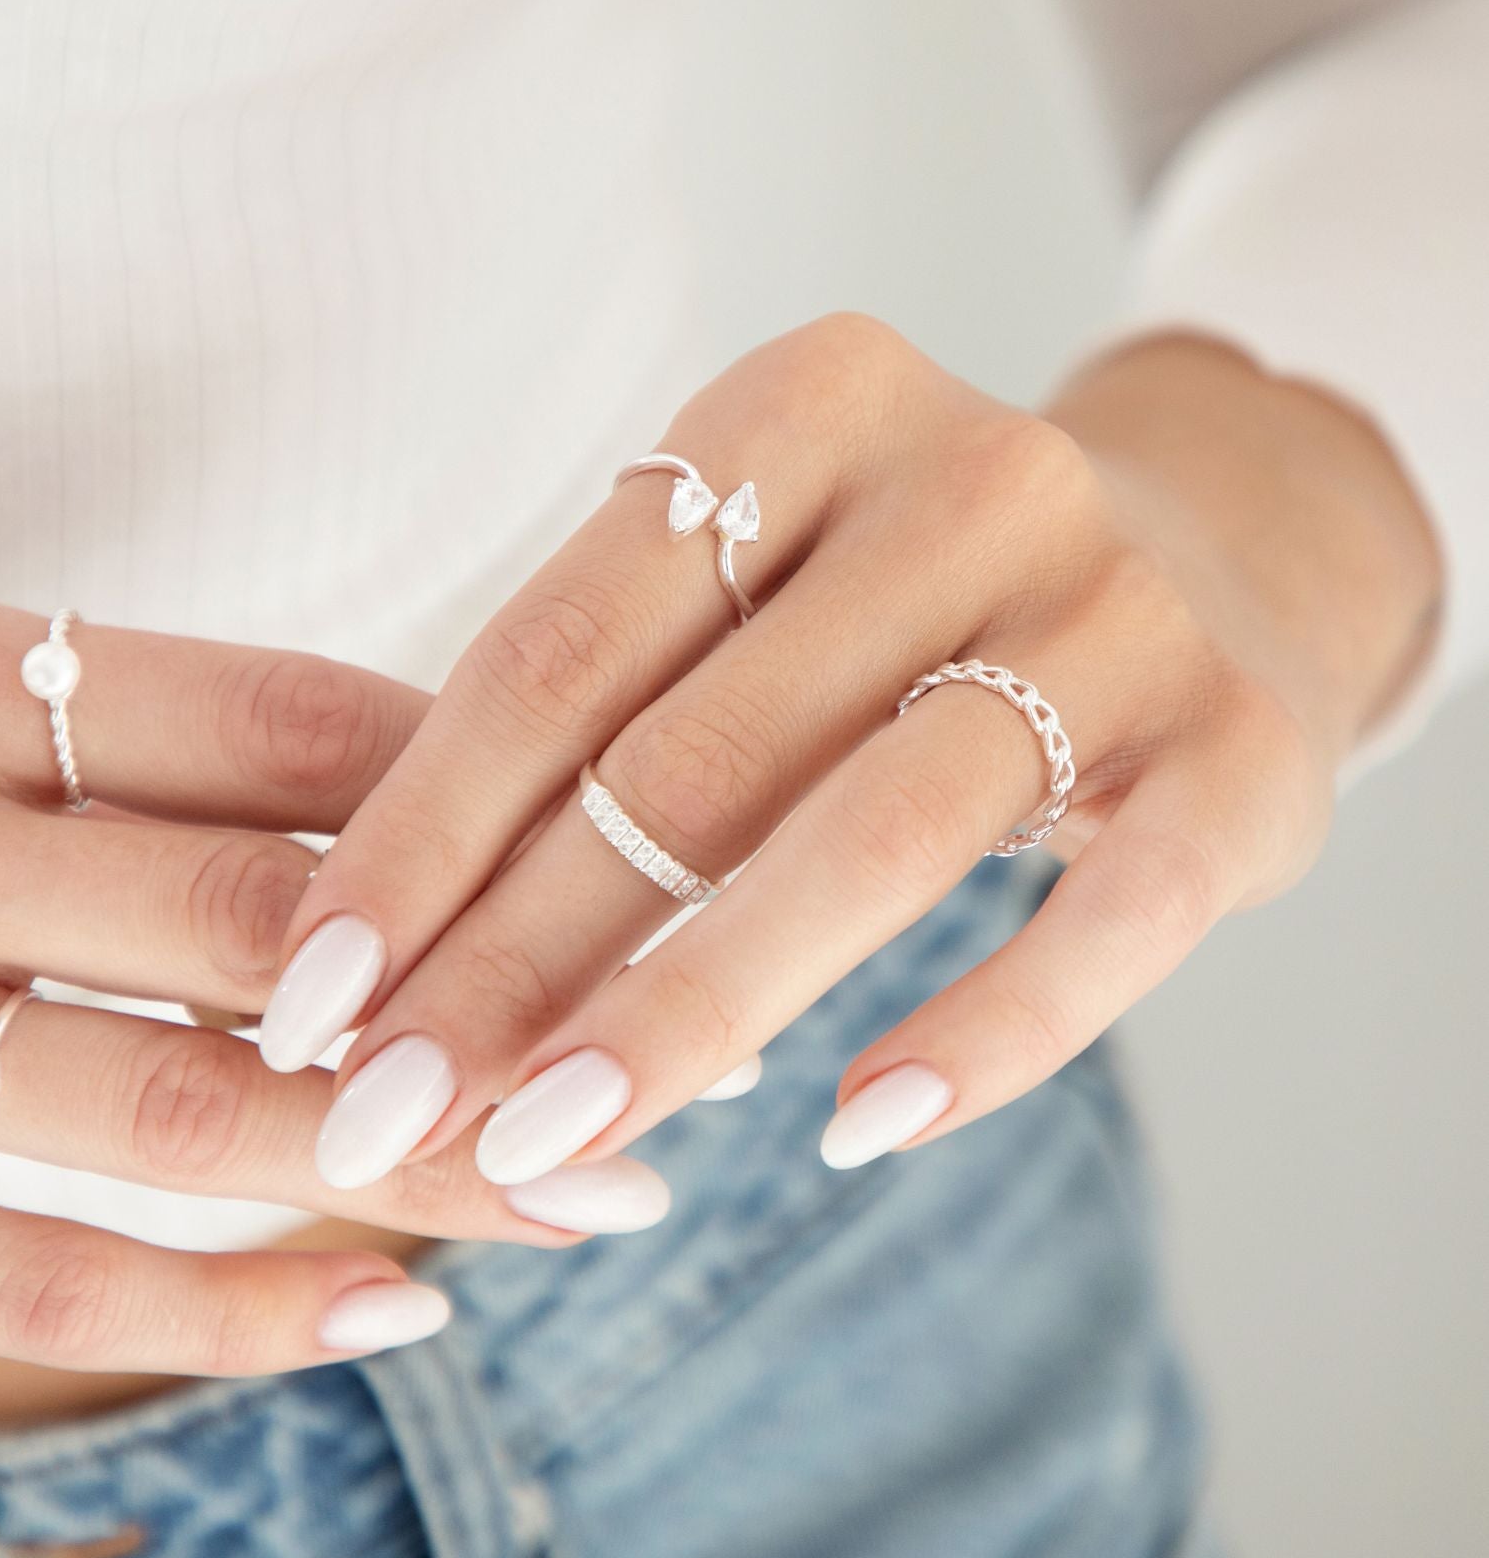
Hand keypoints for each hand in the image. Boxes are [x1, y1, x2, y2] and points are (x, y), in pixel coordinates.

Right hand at [0, 597, 660, 1373]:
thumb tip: (377, 787)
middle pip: (284, 917)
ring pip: (204, 1112)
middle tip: (682, 1037)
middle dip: (511, 989)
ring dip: (429, 1164)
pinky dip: (244, 1312)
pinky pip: (54, 1286)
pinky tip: (389, 1314)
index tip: (624, 847)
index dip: (490, 787)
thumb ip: (92, 744)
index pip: (284, 714)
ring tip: (590, 1195)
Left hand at [264, 318, 1439, 1185]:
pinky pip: (1101, 924)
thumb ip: (601, 724)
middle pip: (687, 760)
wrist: (1215, 552)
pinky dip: (973, 1039)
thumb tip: (394, 967)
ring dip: (684, 1015)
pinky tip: (849, 1133)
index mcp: (800, 408)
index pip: (557, 649)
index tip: (312, 995)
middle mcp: (970, 480)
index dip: (417, 835)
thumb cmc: (901, 602)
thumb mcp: (746, 594)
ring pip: (866, 841)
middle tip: (388, 1114)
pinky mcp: (1245, 755)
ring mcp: (1121, 613)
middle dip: (511, 961)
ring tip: (546, 1149)